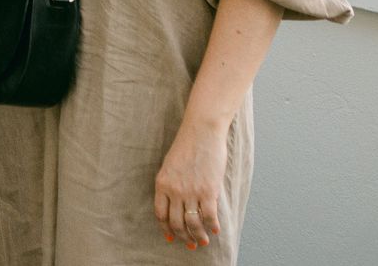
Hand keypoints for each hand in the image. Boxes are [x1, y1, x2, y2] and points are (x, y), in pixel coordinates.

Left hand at [153, 116, 225, 249]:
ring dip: (198, 236)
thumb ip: (171, 184)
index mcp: (162, 183)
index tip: (171, 238)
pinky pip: (209, 216)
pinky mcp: (208, 191)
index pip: (161, 214)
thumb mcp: (170, 165)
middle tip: (191, 245)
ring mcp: (191, 192)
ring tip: (203, 242)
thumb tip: (176, 203)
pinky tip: (216, 229)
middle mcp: (174, 190)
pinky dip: (212, 226)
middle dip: (183, 237)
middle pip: (176, 223)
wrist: (201, 132)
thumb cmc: (187, 146)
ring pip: (193, 224)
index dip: (166, 229)